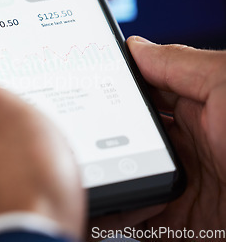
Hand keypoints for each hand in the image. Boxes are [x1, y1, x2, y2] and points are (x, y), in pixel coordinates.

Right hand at [89, 36, 225, 239]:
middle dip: (97, 139)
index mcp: (198, 109)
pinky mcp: (183, 223)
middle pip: (124, 140)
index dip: (108, 92)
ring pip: (126, 179)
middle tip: (72, 140)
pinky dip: (115, 217)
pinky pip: (137, 221)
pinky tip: (98, 209)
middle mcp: (187, 146)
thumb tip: (136, 46)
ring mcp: (182, 186)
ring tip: (81, 177)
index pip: (140, 95)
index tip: (79, 93)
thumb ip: (179, 65)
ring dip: (102, 180)